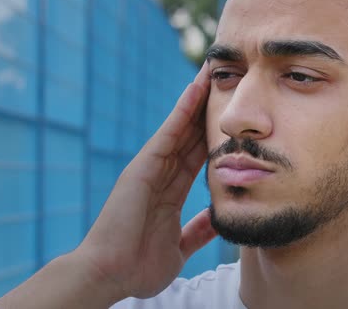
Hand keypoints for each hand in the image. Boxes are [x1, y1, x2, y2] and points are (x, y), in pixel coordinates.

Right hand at [76, 62, 215, 298]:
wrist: (110, 276)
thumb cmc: (138, 266)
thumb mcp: (180, 247)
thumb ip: (198, 230)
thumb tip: (218, 219)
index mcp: (171, 192)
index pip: (200, 157)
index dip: (218, 137)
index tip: (237, 119)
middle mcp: (162, 175)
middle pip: (193, 135)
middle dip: (211, 111)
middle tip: (230, 82)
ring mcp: (152, 168)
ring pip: (182, 126)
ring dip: (199, 98)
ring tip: (216, 72)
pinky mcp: (143, 165)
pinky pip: (168, 132)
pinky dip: (183, 109)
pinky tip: (197, 87)